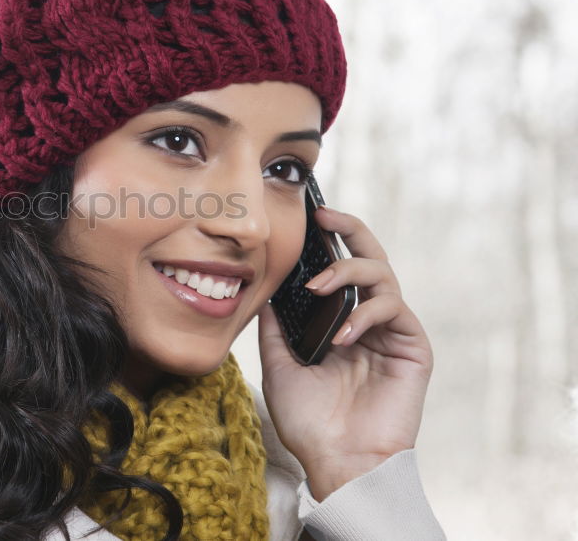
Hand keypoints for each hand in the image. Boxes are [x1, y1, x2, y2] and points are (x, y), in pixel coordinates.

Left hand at [256, 206, 433, 500]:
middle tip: (323, 215)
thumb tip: (263, 286)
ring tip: (320, 288)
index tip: (305, 216)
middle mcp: (368, 319)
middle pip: (369, 256)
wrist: (337, 460)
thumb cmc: (309, 419)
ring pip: (381, 274)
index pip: (338, 268)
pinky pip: (392, 308)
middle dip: (349, 228)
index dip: (326, 241)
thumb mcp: (279, 362)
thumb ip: (277, 324)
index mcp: (339, 319)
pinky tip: (342, 336)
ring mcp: (391, 330)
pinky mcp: (412, 346)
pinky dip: (365, 314)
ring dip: (348, 272)